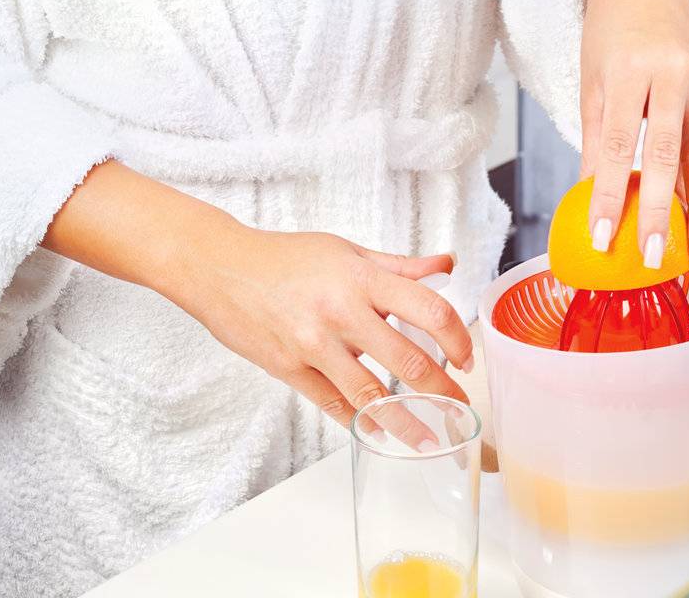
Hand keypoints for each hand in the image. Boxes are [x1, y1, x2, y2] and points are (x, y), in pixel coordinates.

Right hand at [167, 223, 473, 450]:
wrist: (222, 267)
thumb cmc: (287, 257)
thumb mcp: (347, 251)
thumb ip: (399, 265)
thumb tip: (445, 265)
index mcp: (361, 278)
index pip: (427, 308)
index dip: (456, 337)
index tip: (465, 356)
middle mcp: (341, 312)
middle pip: (407, 360)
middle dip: (441, 390)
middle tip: (458, 406)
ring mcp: (313, 344)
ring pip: (371, 394)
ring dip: (405, 421)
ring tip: (429, 437)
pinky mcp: (289, 369)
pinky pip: (333, 404)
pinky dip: (360, 421)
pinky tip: (379, 431)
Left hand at [579, 0, 688, 265]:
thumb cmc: (609, 29)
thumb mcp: (591, 77)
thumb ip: (595, 138)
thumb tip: (590, 195)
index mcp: (629, 69)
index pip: (618, 145)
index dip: (611, 194)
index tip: (603, 237)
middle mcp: (669, 74)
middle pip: (667, 155)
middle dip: (662, 212)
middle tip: (655, 256)